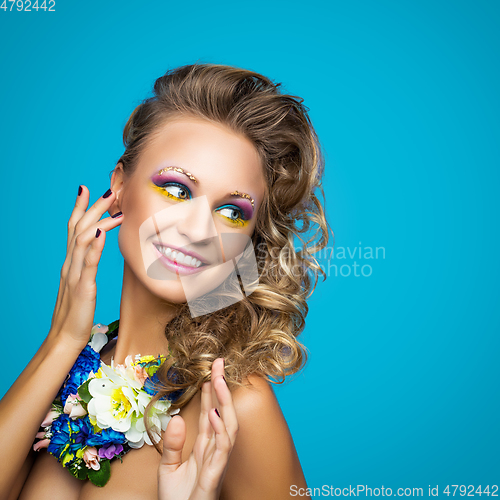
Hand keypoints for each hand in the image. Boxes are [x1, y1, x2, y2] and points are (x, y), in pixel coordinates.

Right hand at [49, 185, 122, 348]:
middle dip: (93, 207)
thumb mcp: (83, 283)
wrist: (65, 336)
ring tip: (115, 207)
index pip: (73, 228)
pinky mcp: (82, 287)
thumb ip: (87, 265)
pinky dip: (93, 246)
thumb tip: (96, 248)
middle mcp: (70, 264)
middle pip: (78, 227)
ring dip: (98, 220)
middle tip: (110, 190)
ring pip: (82, 239)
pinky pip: (87, 263)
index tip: (87, 188)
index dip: (79, 207)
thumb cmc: (77, 311)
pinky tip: (101, 233)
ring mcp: (74, 274)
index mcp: (71, 262)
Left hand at [158, 358, 237, 499]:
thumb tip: (176, 419)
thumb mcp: (168, 468)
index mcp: (204, 446)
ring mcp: (217, 460)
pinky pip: (223, 447)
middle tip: (218, 363)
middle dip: (221, 387)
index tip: (210, 370)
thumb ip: (172, 444)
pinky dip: (221, 428)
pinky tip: (214, 412)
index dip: (211, 391)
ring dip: (224, 401)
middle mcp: (214, 449)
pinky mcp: (216, 473)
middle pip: (222, 412)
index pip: (211, 412)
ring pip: (229, 424)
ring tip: (217, 379)